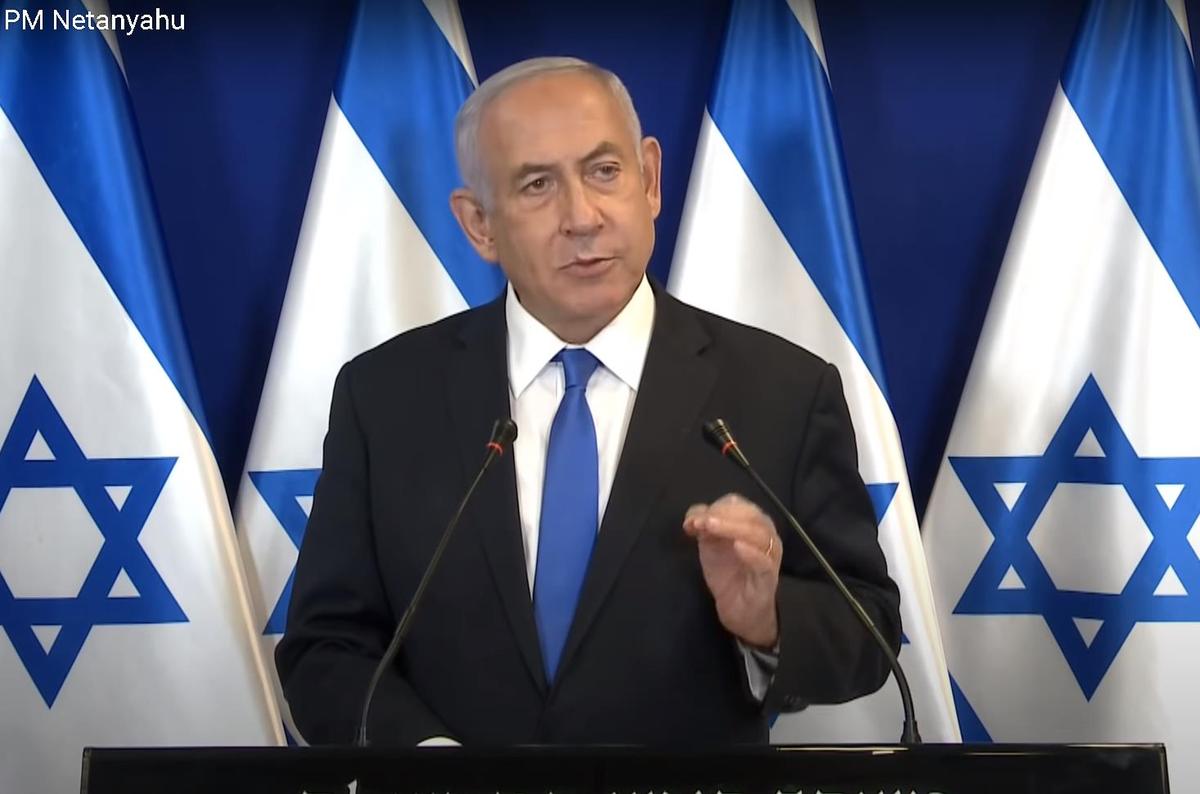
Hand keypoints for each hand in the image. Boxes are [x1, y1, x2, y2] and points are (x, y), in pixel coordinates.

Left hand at [683, 493, 780, 648]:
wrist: (739, 610)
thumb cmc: (727, 573)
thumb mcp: (710, 545)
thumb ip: (702, 526)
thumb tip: (693, 516)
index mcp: (752, 523)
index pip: (737, 504)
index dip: (714, 507)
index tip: (693, 520)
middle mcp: (765, 534)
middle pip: (749, 514)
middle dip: (722, 515)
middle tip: (700, 523)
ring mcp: (769, 555)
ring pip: (758, 533)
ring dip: (732, 527)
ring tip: (710, 527)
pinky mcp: (768, 576)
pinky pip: (764, 561)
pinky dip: (751, 552)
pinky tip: (736, 546)